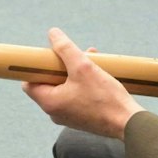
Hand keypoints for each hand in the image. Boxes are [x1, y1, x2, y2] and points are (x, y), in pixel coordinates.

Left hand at [21, 28, 141, 138]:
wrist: (128, 124)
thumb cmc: (105, 98)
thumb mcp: (83, 67)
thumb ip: (65, 49)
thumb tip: (53, 33)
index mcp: (49, 103)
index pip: (29, 83)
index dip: (36, 68)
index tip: (49, 58)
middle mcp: (55, 113)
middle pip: (49, 83)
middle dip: (61, 66)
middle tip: (75, 56)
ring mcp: (69, 117)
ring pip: (65, 88)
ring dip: (75, 72)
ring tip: (91, 59)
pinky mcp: (82, 118)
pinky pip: (76, 96)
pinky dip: (83, 84)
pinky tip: (98, 73)